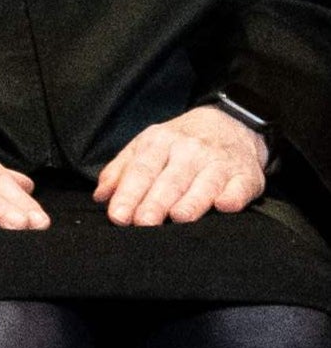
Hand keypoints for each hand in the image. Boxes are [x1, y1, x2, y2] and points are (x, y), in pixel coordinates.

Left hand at [96, 106, 274, 228]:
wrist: (231, 124)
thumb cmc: (181, 142)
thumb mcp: (146, 145)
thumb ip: (121, 170)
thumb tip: (101, 196)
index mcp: (159, 142)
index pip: (141, 171)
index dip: (129, 194)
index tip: (118, 216)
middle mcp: (189, 151)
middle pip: (170, 181)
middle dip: (155, 203)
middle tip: (142, 223)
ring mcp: (219, 163)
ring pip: (204, 184)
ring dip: (191, 201)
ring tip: (178, 217)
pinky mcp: (246, 175)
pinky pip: (240, 187)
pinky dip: (232, 196)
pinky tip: (224, 206)